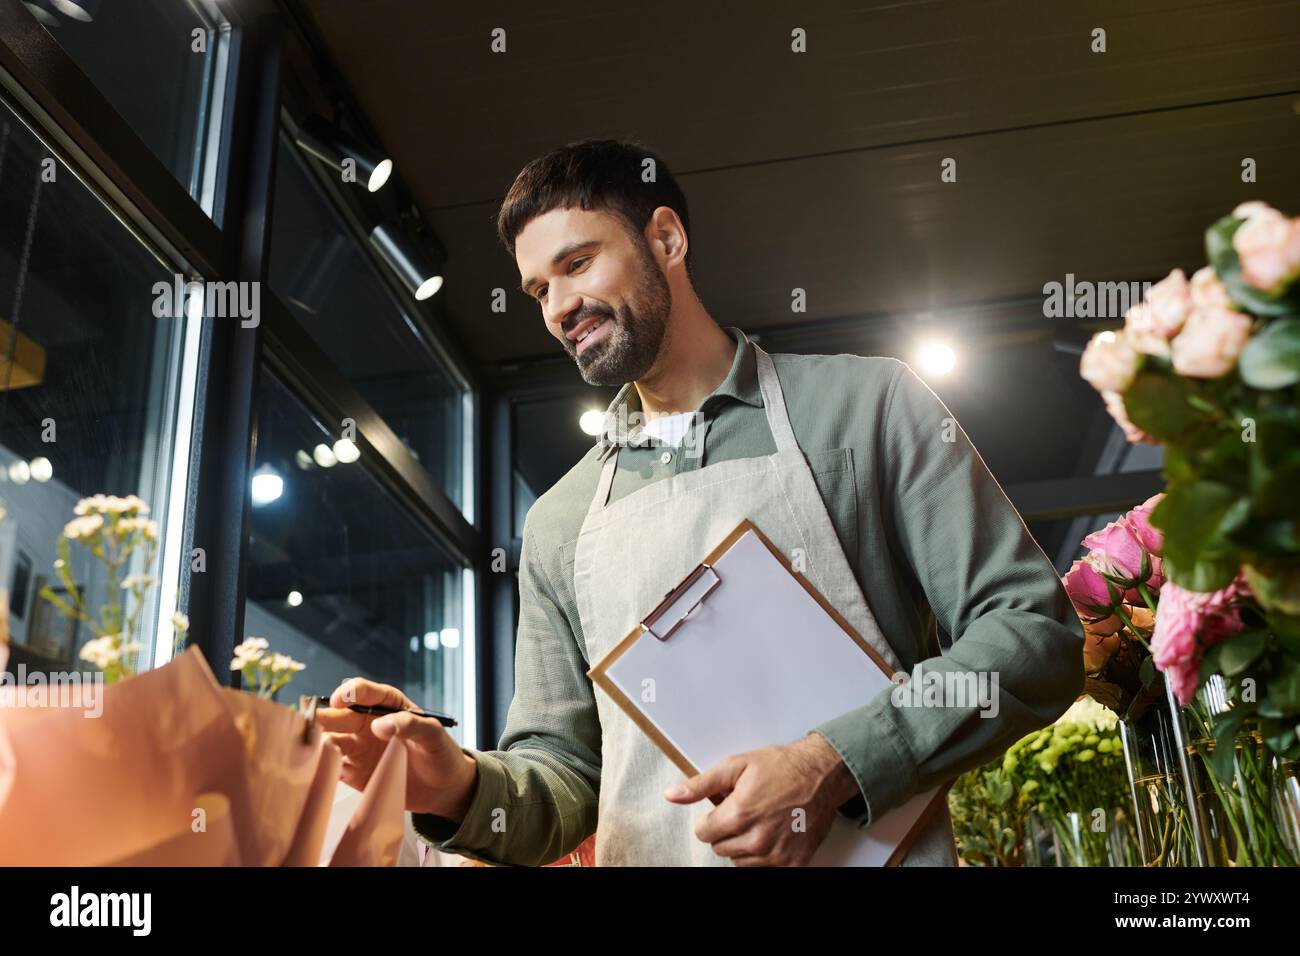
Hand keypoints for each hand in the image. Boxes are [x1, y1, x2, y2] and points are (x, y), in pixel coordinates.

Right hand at [316, 677, 477, 817]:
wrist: (443, 787)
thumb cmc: (441, 752)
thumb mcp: (433, 734)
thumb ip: (410, 724)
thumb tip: (379, 725)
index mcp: (388, 706)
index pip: (364, 692)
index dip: (349, 692)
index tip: (340, 700)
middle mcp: (367, 724)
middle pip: (340, 716)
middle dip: (324, 718)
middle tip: (311, 723)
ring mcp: (359, 748)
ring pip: (332, 741)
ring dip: (321, 744)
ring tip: (315, 750)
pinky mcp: (354, 773)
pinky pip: (334, 768)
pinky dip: (325, 768)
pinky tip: (320, 770)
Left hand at [663, 732, 858, 865]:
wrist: (821, 775)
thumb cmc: (782, 767)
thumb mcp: (736, 766)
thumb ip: (701, 784)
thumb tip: (673, 795)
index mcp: (738, 815)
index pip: (703, 833)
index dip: (710, 819)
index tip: (722, 810)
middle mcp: (756, 839)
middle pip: (720, 848)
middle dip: (727, 831)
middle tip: (744, 812)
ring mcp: (775, 854)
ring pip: (739, 862)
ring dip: (743, 846)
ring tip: (759, 822)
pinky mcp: (792, 863)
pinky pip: (763, 870)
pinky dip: (763, 856)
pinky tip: (772, 835)